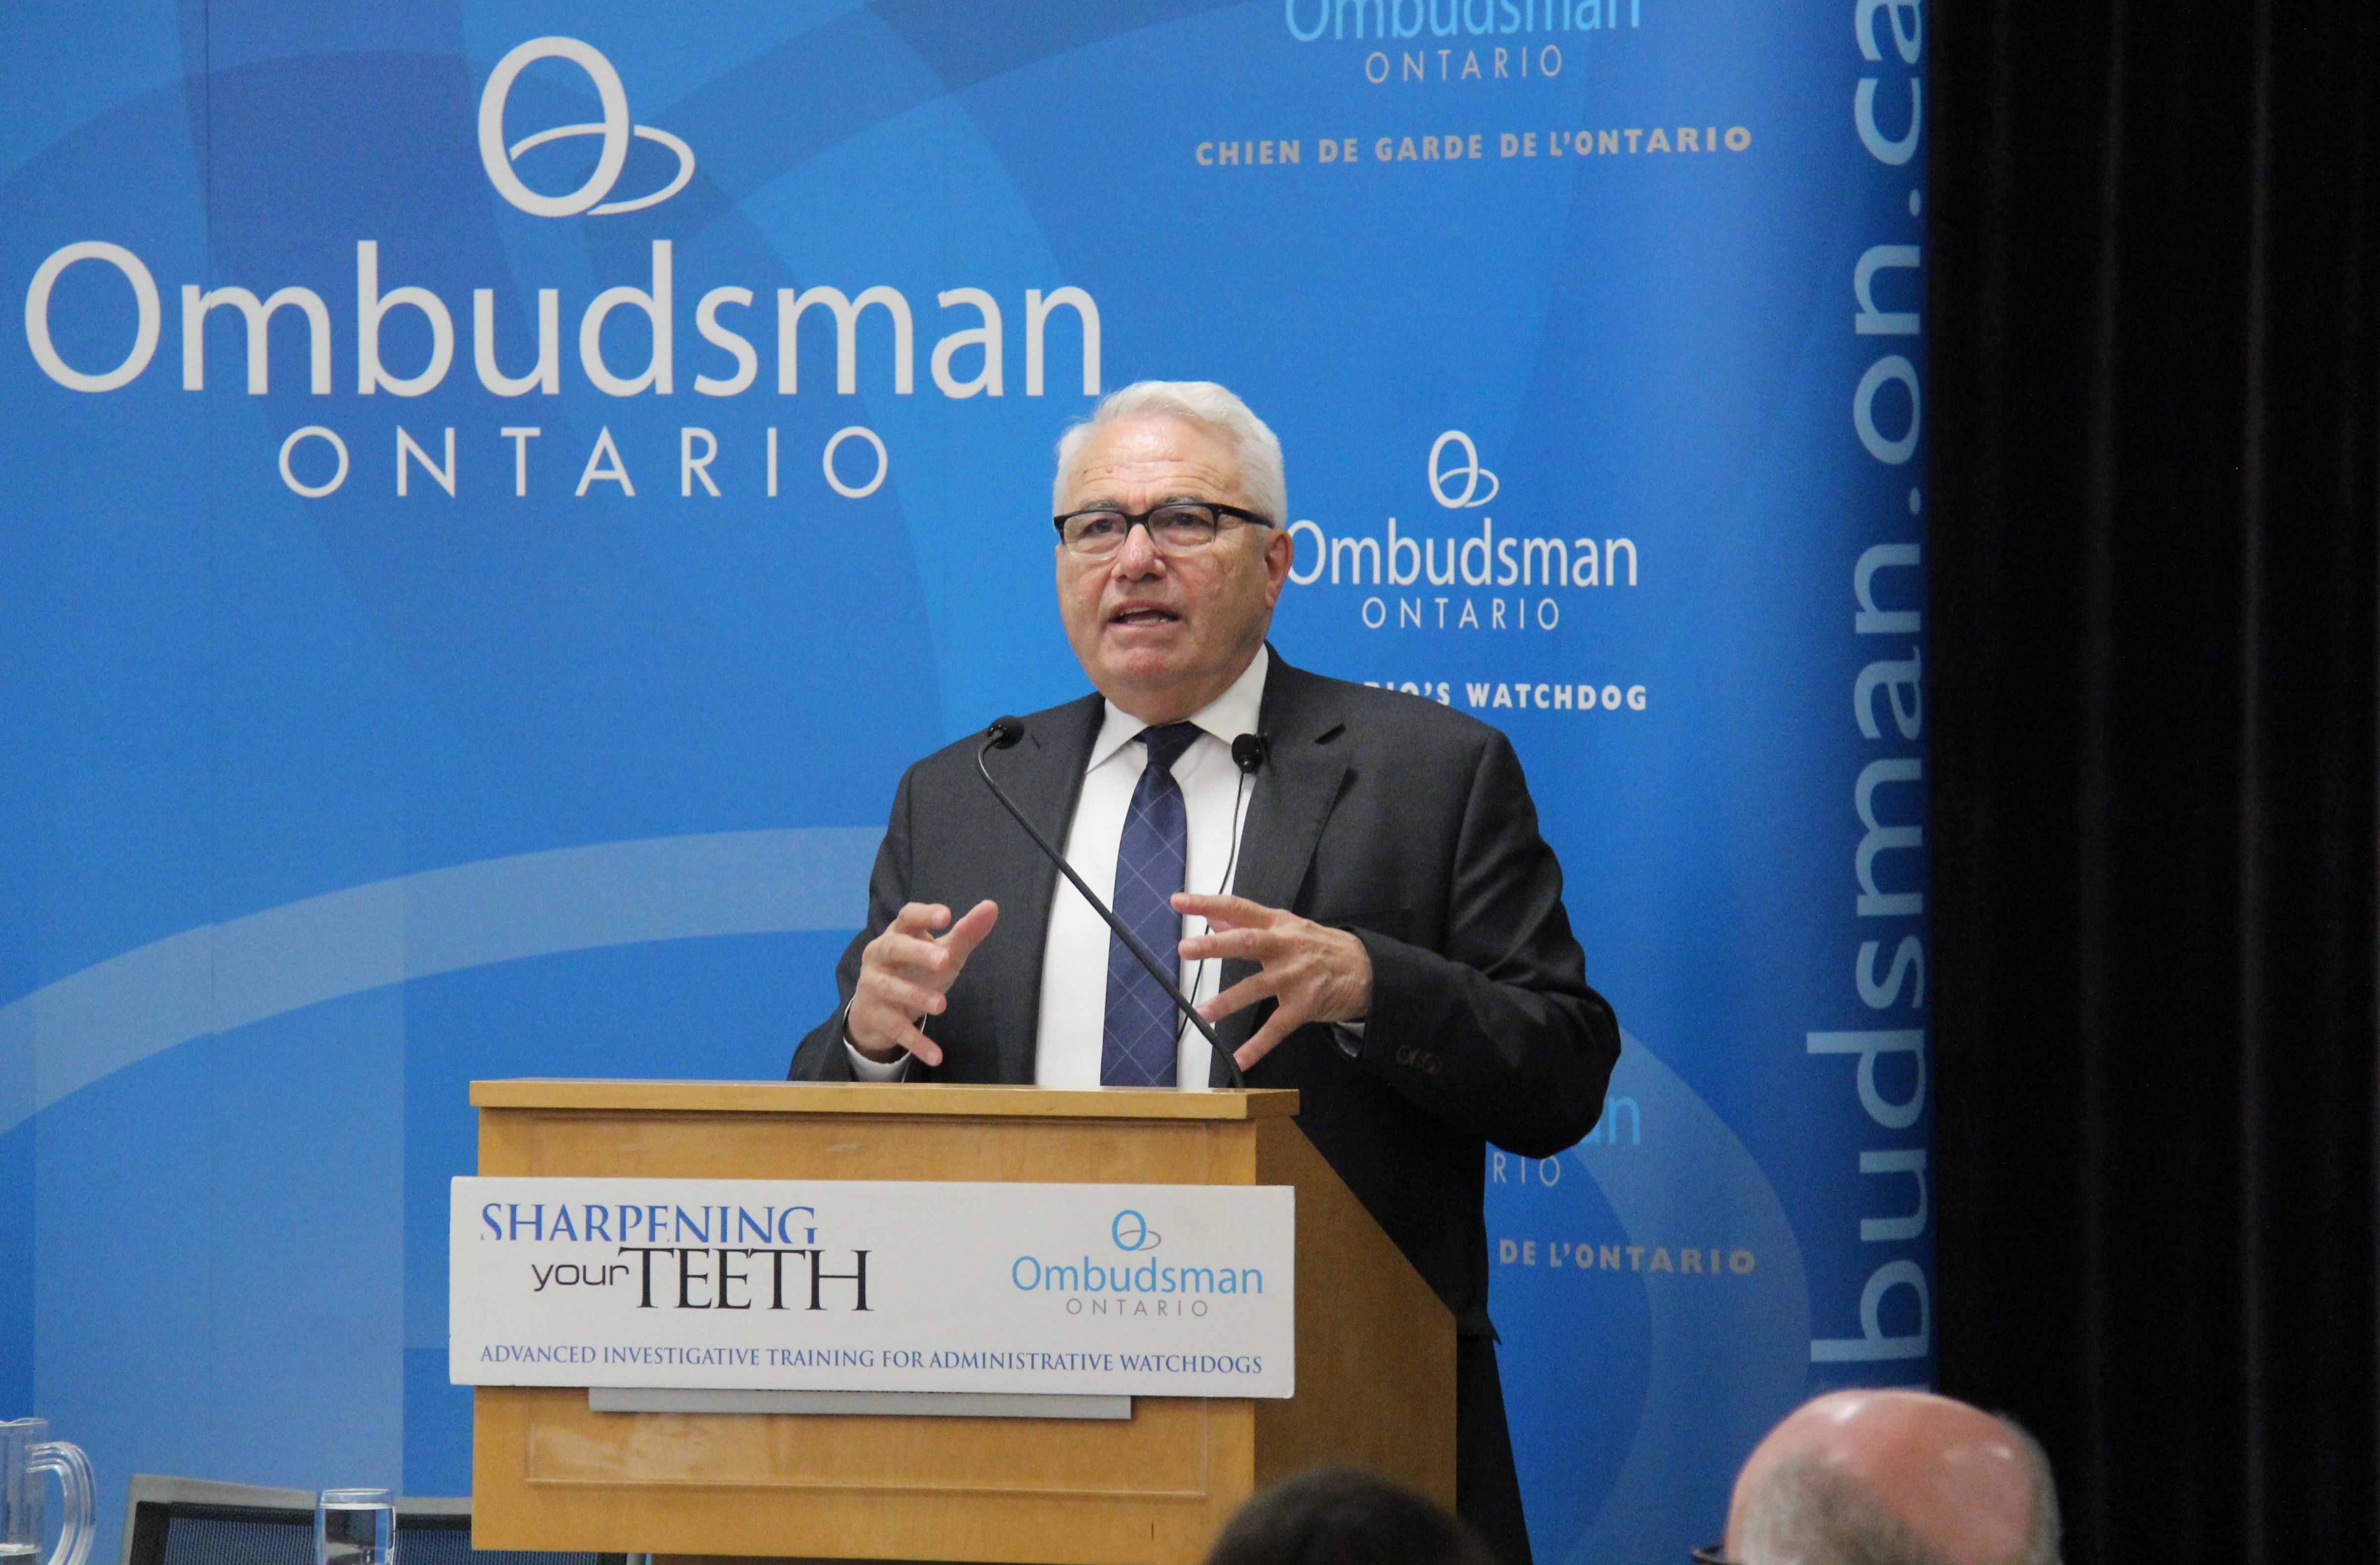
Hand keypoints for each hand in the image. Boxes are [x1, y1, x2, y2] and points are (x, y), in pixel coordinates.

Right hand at [847, 900, 998, 1066]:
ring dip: (916, 996)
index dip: (925, 915)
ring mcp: (872, 985)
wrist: (877, 1011)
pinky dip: (915, 1042)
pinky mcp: (873, 1014)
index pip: (907, 916)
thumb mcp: (943, 954)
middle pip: (893, 948)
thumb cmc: (915, 972)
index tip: (947, 916)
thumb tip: (991, 906)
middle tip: (944, 961)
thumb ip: (966, 933)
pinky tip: (936, 1055)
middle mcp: (879, 955)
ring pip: (890, 988)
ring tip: (942, 1005)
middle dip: (918, 953)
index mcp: (898, 933)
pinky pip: (894, 1028)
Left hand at [1173, 892, 1373, 1070]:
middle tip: (1185, 948)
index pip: (1239, 908)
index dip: (1208, 903)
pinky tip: (1238, 1059)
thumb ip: (1248, 924)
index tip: (1179, 901)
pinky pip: (1277, 1028)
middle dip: (1215, 945)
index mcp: (1278, 923)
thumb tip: (1212, 916)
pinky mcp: (1306, 1005)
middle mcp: (1286, 946)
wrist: (1367, 969)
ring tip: (1201, 1013)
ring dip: (1228, 1001)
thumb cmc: (1320, 947)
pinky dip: (1257, 1046)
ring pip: (1258, 987)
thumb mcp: (1287, 927)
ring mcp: (1297, 976)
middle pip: (1247, 942)